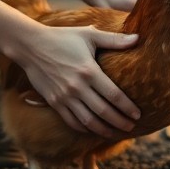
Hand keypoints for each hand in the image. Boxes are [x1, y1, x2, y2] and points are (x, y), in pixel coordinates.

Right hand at [18, 24, 140, 136]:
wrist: (30, 46)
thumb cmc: (62, 38)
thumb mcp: (88, 35)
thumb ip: (114, 40)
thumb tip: (138, 39)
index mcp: (89, 71)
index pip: (114, 95)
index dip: (128, 107)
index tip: (138, 114)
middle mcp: (77, 87)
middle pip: (104, 112)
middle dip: (120, 122)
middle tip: (132, 127)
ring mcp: (65, 97)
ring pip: (89, 121)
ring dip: (105, 130)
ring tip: (116, 133)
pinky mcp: (54, 102)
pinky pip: (72, 121)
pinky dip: (85, 128)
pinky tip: (95, 129)